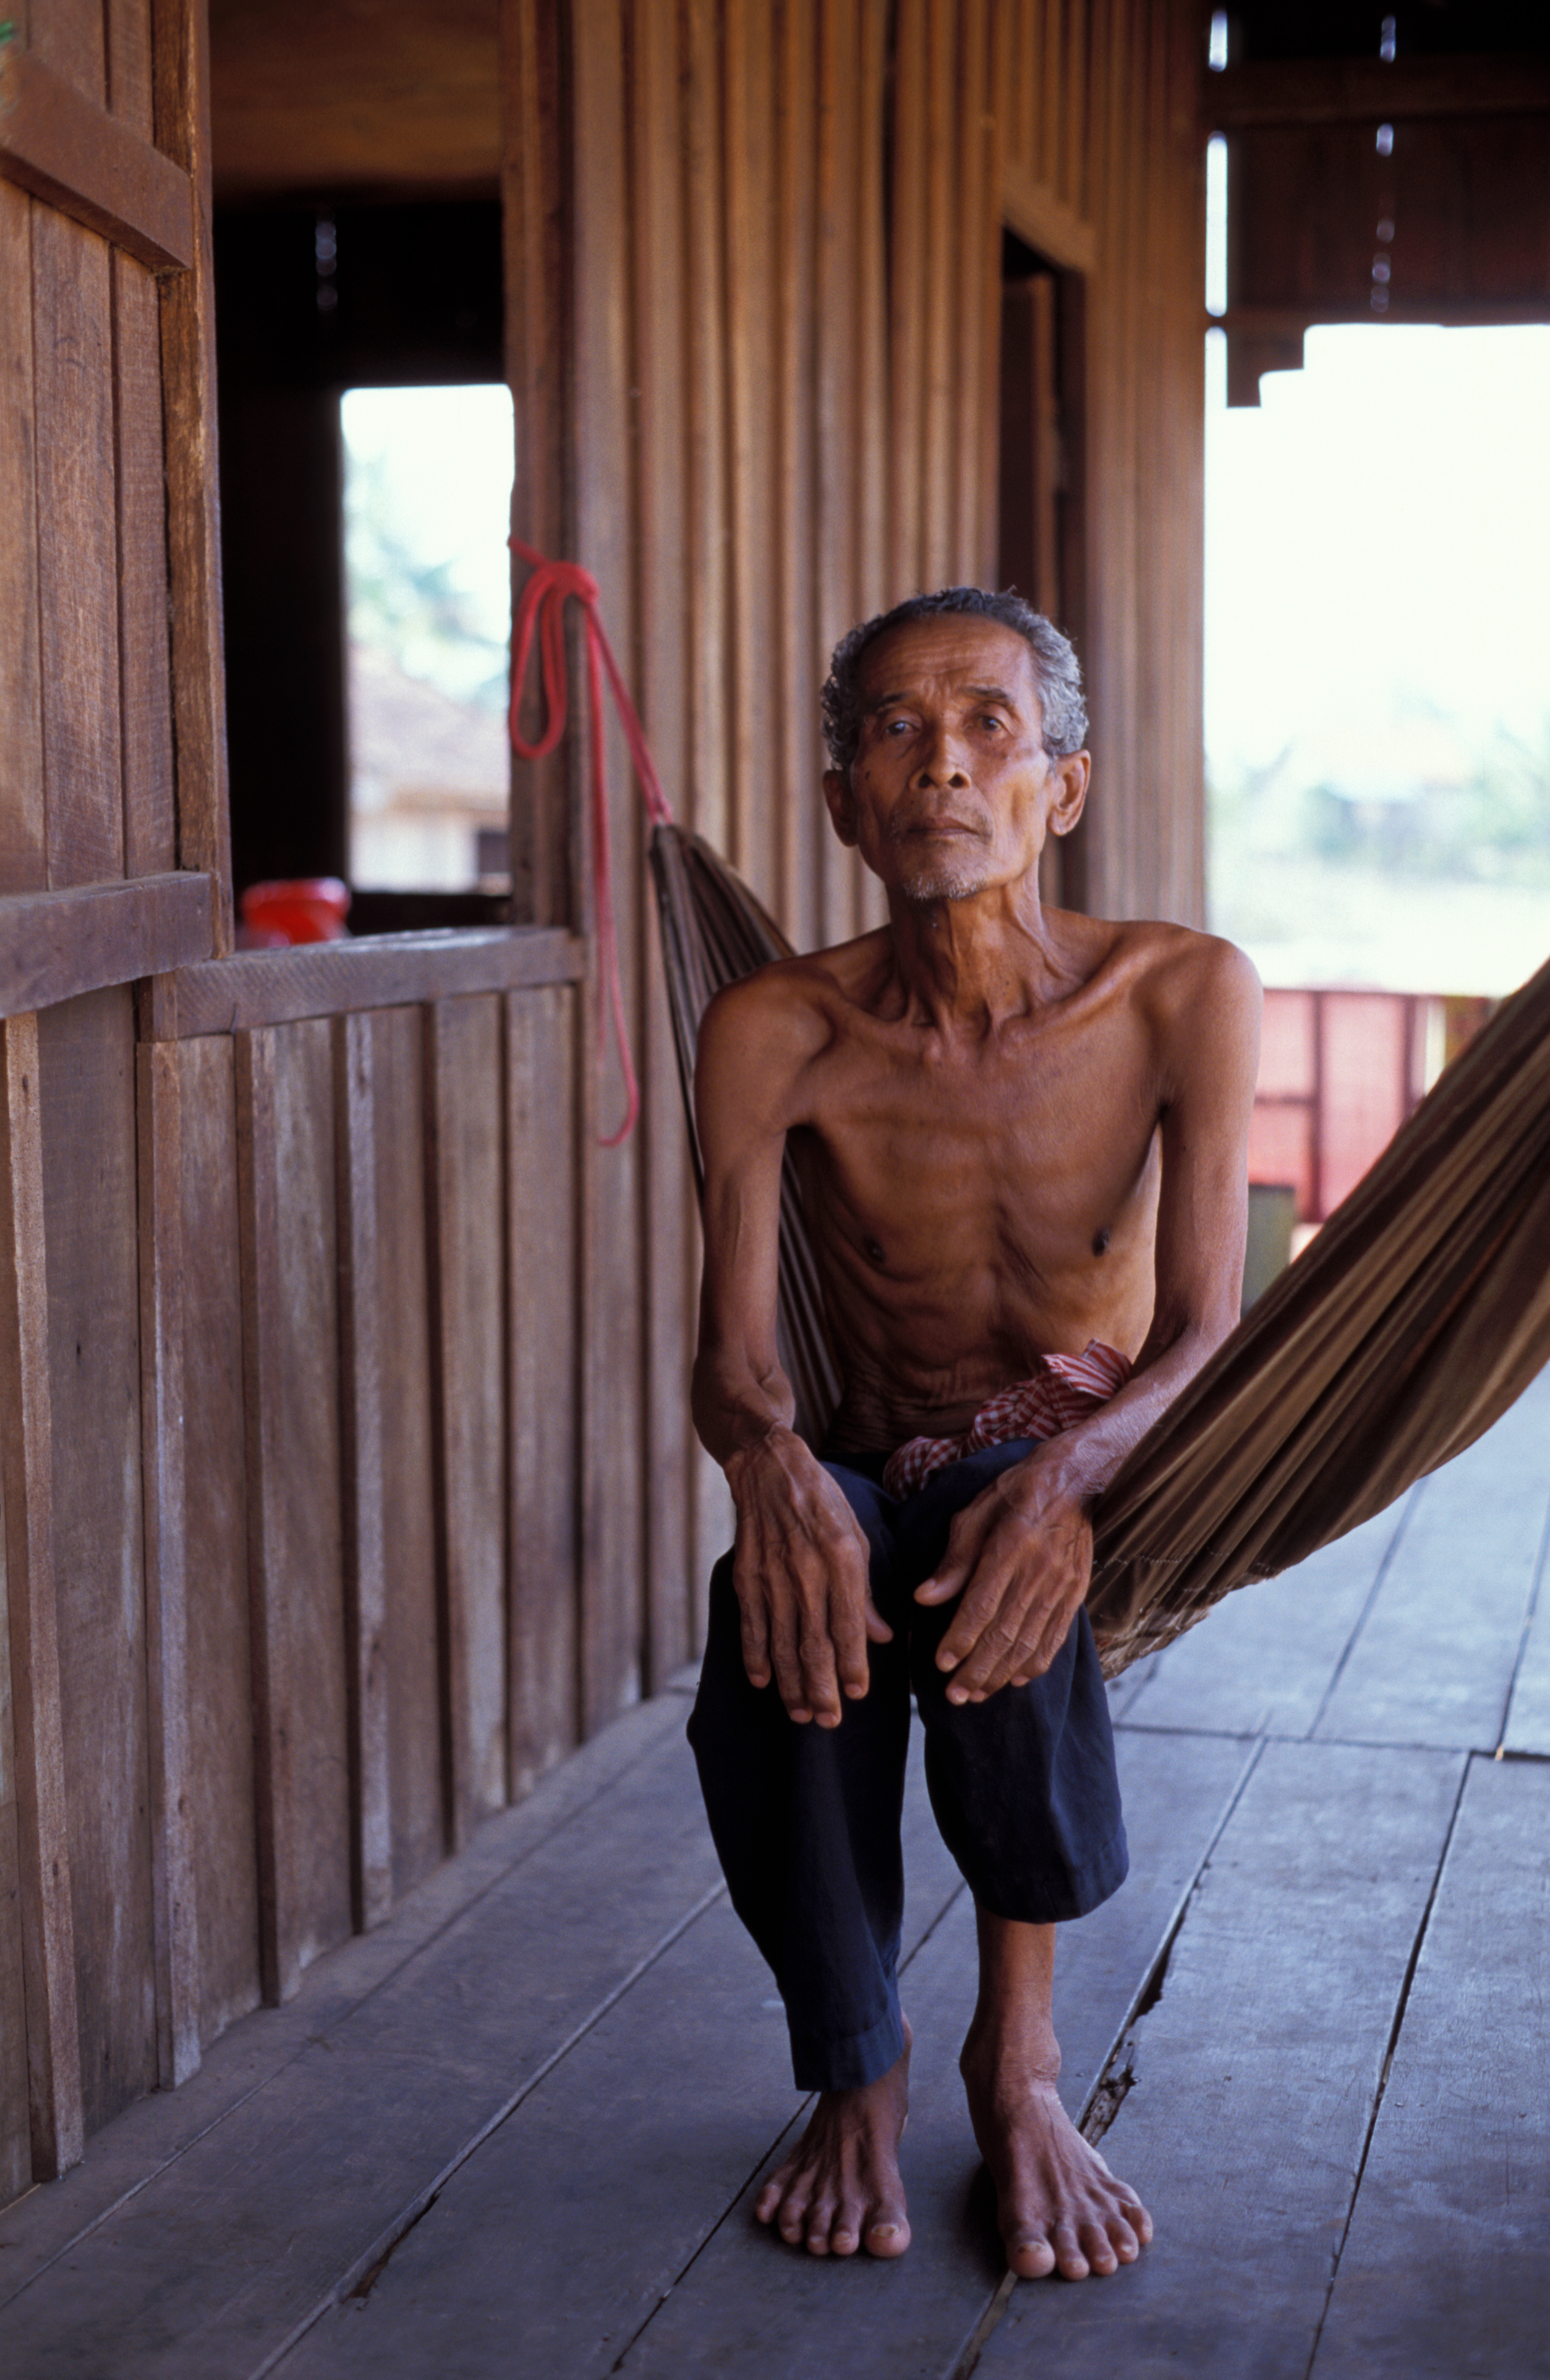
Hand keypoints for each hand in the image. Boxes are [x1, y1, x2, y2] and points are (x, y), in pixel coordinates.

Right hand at [726, 1430, 892, 1725]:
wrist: (770, 1467)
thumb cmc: (823, 1501)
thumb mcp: (858, 1536)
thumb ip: (867, 1592)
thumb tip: (882, 1637)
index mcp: (842, 1559)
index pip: (848, 1625)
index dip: (852, 1664)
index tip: (858, 1694)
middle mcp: (806, 1570)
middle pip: (813, 1642)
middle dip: (822, 1688)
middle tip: (828, 1721)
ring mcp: (772, 1574)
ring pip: (782, 1642)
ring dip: (791, 1683)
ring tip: (800, 1713)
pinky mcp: (746, 1574)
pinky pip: (751, 1624)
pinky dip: (755, 1655)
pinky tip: (762, 1681)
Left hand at [913, 1450, 1092, 1702]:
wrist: (1075, 1480)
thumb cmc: (1015, 1493)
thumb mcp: (976, 1513)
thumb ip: (953, 1560)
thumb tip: (924, 1597)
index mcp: (1009, 1548)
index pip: (981, 1606)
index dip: (960, 1639)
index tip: (940, 1663)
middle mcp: (1038, 1573)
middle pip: (1005, 1633)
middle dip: (977, 1670)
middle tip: (954, 1695)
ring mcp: (1061, 1587)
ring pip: (1029, 1643)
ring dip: (1001, 1674)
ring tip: (977, 1694)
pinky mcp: (1075, 1594)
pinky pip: (1055, 1638)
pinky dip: (1036, 1663)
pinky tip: (1016, 1680)